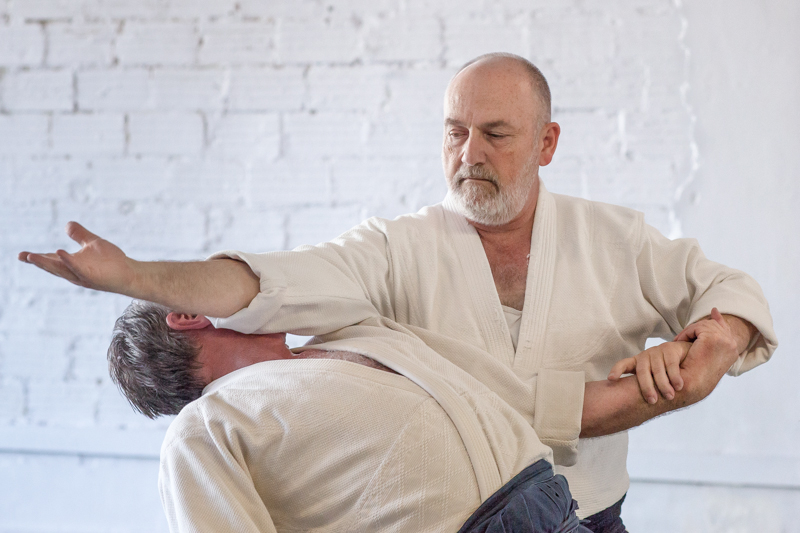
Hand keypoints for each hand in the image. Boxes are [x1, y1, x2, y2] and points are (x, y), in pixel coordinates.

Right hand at [18, 221, 137, 293]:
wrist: (129, 273)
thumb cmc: (111, 261)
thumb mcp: (92, 244)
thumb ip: (79, 235)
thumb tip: (67, 224)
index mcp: (72, 264)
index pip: (52, 260)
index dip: (37, 258)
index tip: (22, 255)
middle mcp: (74, 272)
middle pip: (52, 267)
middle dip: (38, 262)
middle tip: (23, 256)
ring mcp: (82, 275)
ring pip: (61, 269)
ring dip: (46, 263)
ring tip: (32, 256)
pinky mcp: (92, 276)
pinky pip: (78, 268)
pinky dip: (69, 261)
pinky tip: (60, 252)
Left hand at [608, 341, 690, 403]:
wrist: (685, 355)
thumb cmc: (666, 370)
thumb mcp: (654, 377)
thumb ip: (644, 385)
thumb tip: (632, 406)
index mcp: (637, 362)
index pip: (624, 364)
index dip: (617, 370)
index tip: (610, 378)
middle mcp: (645, 356)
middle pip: (642, 372)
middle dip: (646, 387)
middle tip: (652, 401)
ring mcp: (656, 351)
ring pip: (657, 369)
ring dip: (663, 384)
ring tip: (669, 397)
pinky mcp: (669, 348)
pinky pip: (671, 364)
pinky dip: (675, 377)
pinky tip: (678, 386)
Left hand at [673, 308, 739, 403]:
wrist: (692, 385)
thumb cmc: (696, 373)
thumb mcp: (706, 353)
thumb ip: (711, 337)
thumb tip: (715, 312)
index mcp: (733, 348)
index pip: (725, 327)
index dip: (718, 319)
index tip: (714, 311)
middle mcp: (732, 344)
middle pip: (712, 324)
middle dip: (696, 329)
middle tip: (681, 338)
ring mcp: (724, 341)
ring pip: (702, 325)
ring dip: (688, 333)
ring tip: (679, 342)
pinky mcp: (712, 338)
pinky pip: (696, 328)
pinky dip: (685, 334)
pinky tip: (679, 342)